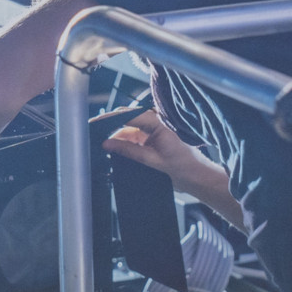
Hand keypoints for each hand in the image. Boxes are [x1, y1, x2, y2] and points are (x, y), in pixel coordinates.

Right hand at [104, 109, 242, 227]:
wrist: (196, 175)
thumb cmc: (182, 166)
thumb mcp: (152, 160)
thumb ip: (128, 150)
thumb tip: (107, 144)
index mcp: (160, 122)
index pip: (129, 115)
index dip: (110, 119)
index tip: (95, 123)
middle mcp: (157, 121)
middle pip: (127, 119)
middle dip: (111, 127)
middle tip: (94, 135)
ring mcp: (155, 128)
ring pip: (129, 128)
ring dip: (117, 137)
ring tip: (104, 146)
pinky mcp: (153, 135)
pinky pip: (134, 135)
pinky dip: (125, 142)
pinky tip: (115, 149)